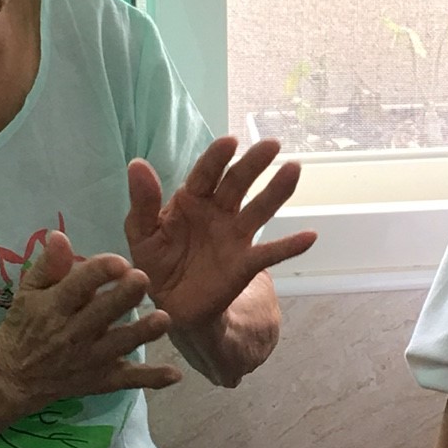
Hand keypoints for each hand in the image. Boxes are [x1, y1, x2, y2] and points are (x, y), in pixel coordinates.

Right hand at [0, 231, 179, 411]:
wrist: (15, 376)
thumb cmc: (25, 324)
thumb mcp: (28, 292)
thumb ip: (48, 265)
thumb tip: (59, 235)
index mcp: (55, 306)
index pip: (77, 286)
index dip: (98, 273)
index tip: (119, 261)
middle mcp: (73, 333)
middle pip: (102, 313)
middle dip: (123, 297)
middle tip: (144, 279)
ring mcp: (90, 359)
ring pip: (119, 345)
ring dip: (142, 333)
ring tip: (163, 319)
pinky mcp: (101, 379)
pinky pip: (128, 380)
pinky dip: (150, 379)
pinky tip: (174, 375)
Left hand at [125, 137, 317, 330]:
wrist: (172, 306)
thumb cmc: (156, 263)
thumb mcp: (141, 233)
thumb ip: (142, 202)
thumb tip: (137, 164)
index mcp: (191, 200)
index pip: (205, 174)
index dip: (217, 158)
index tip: (230, 142)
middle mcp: (218, 212)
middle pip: (237, 184)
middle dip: (253, 164)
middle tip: (272, 144)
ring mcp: (234, 236)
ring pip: (258, 210)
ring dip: (276, 191)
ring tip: (293, 170)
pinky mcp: (244, 264)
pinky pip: (269, 253)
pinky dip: (289, 246)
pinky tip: (310, 236)